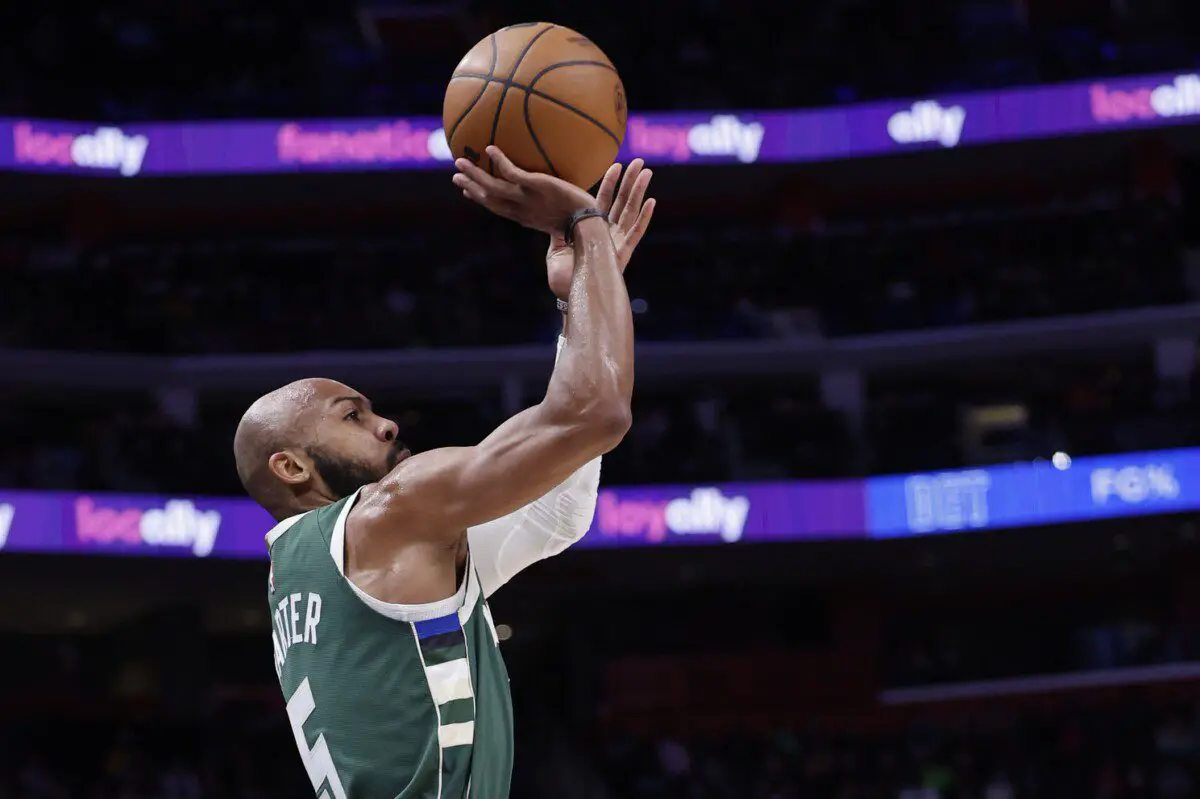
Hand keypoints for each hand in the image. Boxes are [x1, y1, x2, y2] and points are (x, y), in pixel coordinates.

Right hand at [452, 146, 596, 234]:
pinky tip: (490, 148)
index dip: (483, 201)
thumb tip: (561, 187)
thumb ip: (557, 201)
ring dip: (474, 175)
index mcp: (525, 218)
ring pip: (492, 187)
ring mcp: (525, 198)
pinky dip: (499, 161)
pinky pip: (511, 172)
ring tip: (460, 162)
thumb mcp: (565, 213)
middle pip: (489, 199)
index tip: (470, 193)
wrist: (587, 224)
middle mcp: (520, 210)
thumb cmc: (583, 220)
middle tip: (456, 178)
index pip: (499, 208)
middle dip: (471, 188)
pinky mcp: (534, 186)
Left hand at [546, 159, 655, 300]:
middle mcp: (608, 236)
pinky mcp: (623, 254)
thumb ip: (558, 233)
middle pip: (622, 202)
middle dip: (630, 181)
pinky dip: (645, 217)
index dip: (609, 184)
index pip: (603, 202)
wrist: (572, 299)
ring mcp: (617, 244)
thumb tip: (552, 218)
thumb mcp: (556, 250)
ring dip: (639, 191)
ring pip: (631, 212)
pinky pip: (636, 233)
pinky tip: (652, 201)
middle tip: (639, 161)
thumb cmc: (564, 280)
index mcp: (593, 232)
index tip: (615, 166)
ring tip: (646, 171)